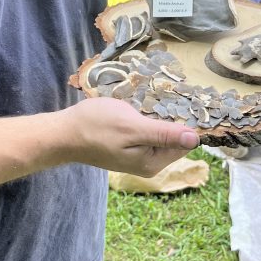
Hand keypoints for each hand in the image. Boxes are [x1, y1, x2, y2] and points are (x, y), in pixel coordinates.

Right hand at [63, 98, 198, 177]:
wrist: (64, 133)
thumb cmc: (96, 126)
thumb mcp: (133, 127)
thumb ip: (164, 134)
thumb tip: (195, 139)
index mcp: (153, 162)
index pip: (184, 142)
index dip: (184, 121)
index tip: (183, 100)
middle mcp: (148, 163)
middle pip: (172, 138)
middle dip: (169, 117)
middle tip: (160, 97)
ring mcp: (137, 156)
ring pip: (158, 133)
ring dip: (156, 116)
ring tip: (146, 101)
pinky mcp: (127, 148)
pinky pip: (145, 132)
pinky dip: (144, 119)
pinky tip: (134, 109)